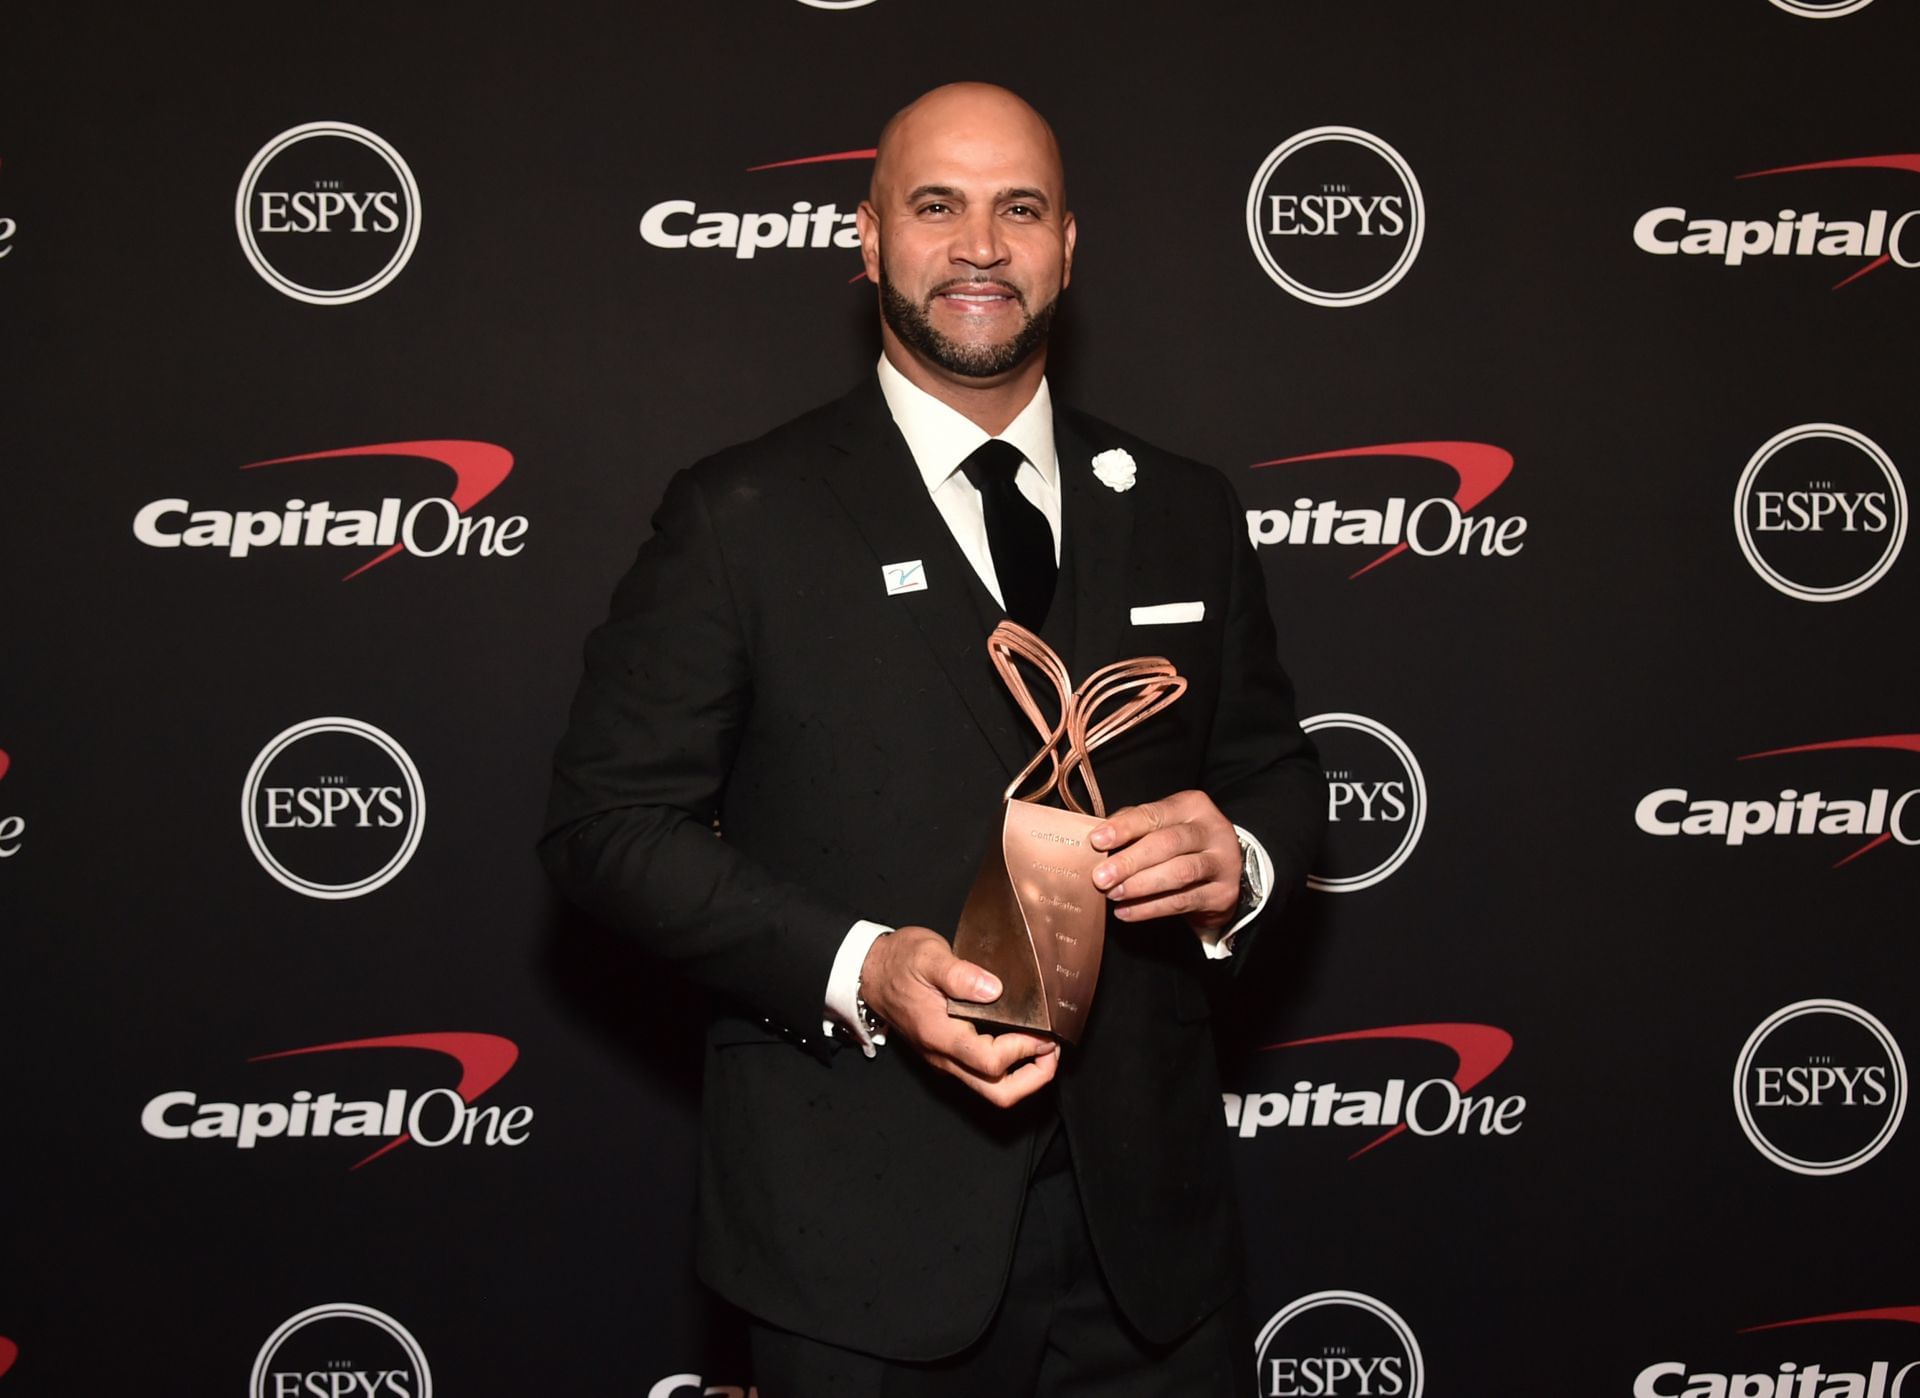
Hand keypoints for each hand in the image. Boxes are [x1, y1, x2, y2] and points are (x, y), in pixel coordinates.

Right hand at [858, 926, 1058, 1107]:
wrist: (870, 972)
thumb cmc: (898, 962)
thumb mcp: (927, 956)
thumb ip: (959, 974)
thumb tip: (993, 989)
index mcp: (940, 1035)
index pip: (990, 1061)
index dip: (1023, 1050)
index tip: (1043, 1031)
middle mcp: (944, 1056)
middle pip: (997, 1093)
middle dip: (1033, 1079)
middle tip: (1051, 1052)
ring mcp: (945, 1059)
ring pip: (991, 1089)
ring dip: (1023, 1075)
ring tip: (1042, 1047)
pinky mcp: (947, 1054)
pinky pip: (982, 1075)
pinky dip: (1008, 1066)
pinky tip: (1020, 1039)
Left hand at [1089, 790, 1241, 932]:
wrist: (1225, 874)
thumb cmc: (1183, 845)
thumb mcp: (1163, 826)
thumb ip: (1134, 826)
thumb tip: (1097, 839)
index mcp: (1193, 806)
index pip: (1155, 814)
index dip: (1125, 827)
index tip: (1097, 841)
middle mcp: (1212, 831)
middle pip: (1168, 843)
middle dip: (1130, 861)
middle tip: (1100, 876)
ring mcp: (1222, 863)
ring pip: (1179, 873)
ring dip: (1140, 885)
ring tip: (1112, 894)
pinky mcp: (1223, 894)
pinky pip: (1182, 902)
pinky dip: (1150, 908)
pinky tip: (1127, 911)